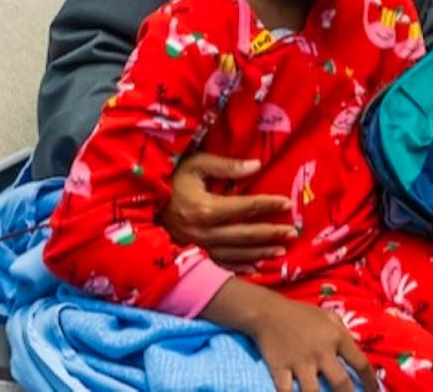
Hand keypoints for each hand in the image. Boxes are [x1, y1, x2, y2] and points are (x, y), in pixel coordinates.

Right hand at [163, 153, 295, 270]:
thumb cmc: (171, 182)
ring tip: (280, 250)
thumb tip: (256, 165)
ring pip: (236, 253)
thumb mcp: (195, 166)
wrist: (140, 206)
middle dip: (270, 233)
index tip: (287, 203)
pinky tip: (256, 267)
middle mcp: (204, 233)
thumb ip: (226, 166)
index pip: (246, 207)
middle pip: (244, 235)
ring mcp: (199, 248)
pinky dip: (240, 268)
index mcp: (207, 209)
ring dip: (260, 252)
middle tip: (292, 232)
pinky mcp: (193, 256)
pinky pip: (220, 265)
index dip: (268, 204)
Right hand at [207, 280, 375, 391]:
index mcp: (337, 338)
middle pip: (340, 383)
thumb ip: (344, 333)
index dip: (370, 381)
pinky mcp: (279, 369)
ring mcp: (300, 362)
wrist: (268, 312)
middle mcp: (321, 352)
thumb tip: (357, 351)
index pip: (360, 362)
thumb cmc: (301, 314)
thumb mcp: (328, 317)